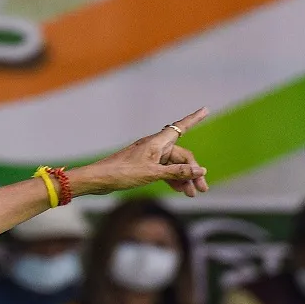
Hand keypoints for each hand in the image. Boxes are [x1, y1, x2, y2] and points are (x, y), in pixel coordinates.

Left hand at [74, 108, 209, 196]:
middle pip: (181, 155)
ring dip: (183, 178)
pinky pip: (163, 170)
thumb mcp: (153, 173)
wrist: (98, 179)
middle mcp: (154, 146)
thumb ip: (177, 172)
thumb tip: (200, 171)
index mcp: (157, 142)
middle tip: (202, 189)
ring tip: (191, 194)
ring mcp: (149, 156)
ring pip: (173, 165)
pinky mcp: (143, 166)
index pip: (181, 127)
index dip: (194, 119)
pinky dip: (172, 178)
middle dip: (193, 171)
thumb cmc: (122, 173)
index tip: (206, 109)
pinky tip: (179, 189)